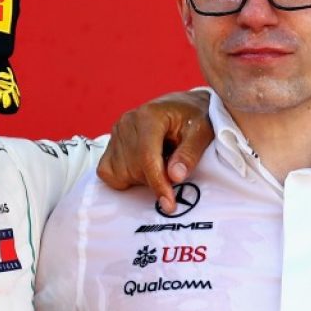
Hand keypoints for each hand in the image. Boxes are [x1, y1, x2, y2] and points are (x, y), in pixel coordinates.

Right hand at [96, 89, 213, 210]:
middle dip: (155, 180)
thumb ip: (189, 154)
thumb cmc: (196, 118)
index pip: (147, 158)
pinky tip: (143, 168)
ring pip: (121, 173)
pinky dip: (124, 177)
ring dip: (142, 179)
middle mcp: (127, 122)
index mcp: (149, 116)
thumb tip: (175, 177)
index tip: (169, 204)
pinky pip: (108, 171)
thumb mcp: (202, 133)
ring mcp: (116, 132)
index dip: (158, 184)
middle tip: (174, 170)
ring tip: (161, 163)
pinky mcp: (111, 142)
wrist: (185, 106)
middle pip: (135, 168)